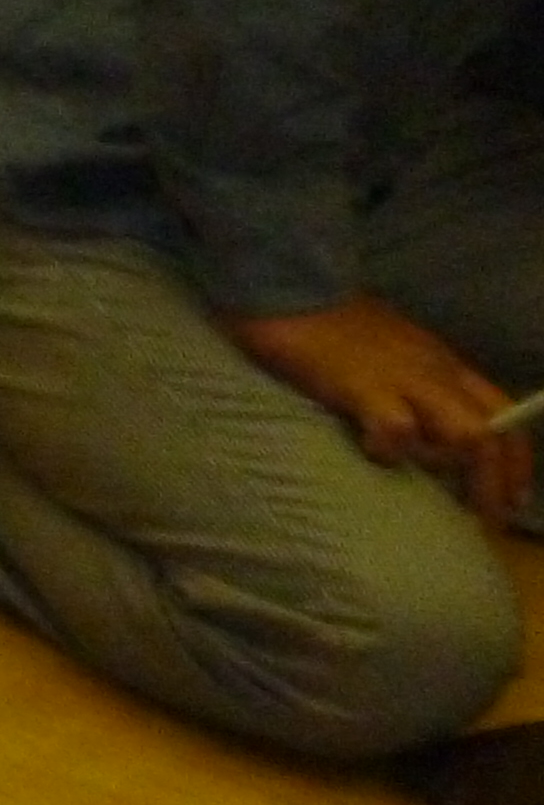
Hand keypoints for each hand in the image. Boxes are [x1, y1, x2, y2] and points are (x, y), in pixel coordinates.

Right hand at [226, 295, 530, 522]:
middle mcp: (437, 373)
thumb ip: (411, 383)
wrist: (289, 286)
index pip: (504, 415)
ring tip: (428, 488)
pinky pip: (397, 430)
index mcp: (444, 364)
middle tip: (481, 518)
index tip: (510, 500)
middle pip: (493, 434)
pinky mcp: (364, 387)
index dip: (515, 463)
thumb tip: (422, 431)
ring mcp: (405, 379)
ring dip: (451, 465)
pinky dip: (392, 449)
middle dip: (496, 483)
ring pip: (466, 434)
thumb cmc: (330, 321)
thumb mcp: (390, 351)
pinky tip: (372, 451)